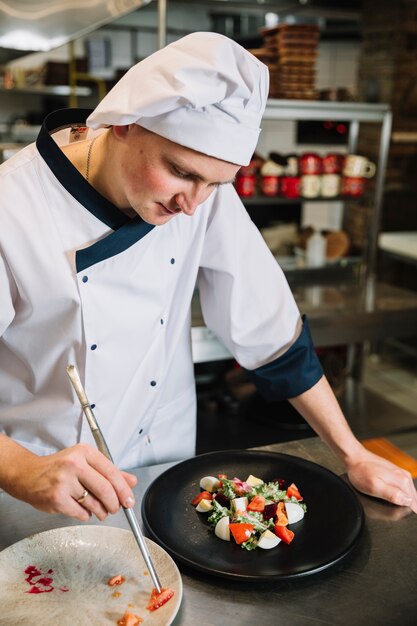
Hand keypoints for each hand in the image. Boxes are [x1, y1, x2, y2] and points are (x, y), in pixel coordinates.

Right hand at [6, 443, 137, 521]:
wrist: (28, 475)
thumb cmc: (58, 468)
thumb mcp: (85, 462)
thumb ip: (109, 472)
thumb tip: (131, 482)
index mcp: (84, 452)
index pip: (112, 472)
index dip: (123, 489)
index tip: (129, 499)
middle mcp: (74, 464)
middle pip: (105, 489)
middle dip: (114, 503)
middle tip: (116, 508)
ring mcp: (64, 482)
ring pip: (94, 503)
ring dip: (100, 511)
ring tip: (99, 510)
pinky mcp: (56, 498)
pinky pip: (81, 513)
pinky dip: (85, 515)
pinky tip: (82, 509)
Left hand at [346, 447, 416, 513]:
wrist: (355, 457)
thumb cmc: (361, 472)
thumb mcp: (374, 487)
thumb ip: (392, 495)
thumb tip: (408, 501)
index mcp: (402, 481)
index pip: (413, 503)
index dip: (405, 511)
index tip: (395, 509)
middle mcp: (404, 477)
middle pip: (413, 500)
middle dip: (406, 507)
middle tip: (390, 506)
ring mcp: (401, 474)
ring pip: (409, 495)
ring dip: (403, 501)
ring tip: (390, 502)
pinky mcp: (396, 473)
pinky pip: (404, 489)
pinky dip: (400, 495)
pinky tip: (392, 497)